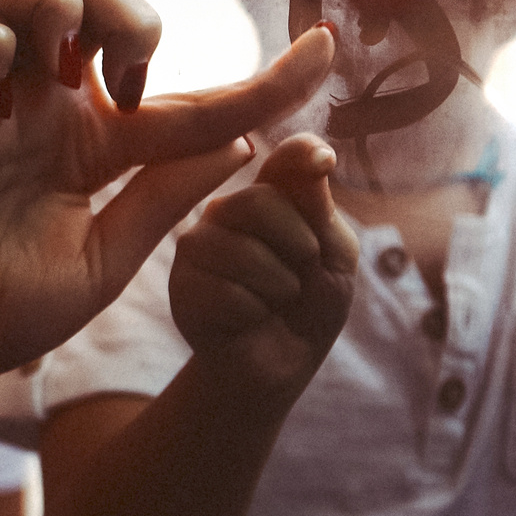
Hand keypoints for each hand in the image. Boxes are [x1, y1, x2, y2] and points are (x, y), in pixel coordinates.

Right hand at [0, 0, 336, 394]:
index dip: (266, 78)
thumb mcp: (106, 261)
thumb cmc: (0, 310)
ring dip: (53, 7)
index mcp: (95, 145)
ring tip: (58, 70)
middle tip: (127, 78)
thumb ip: (166, 195)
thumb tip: (250, 142)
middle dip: (126, 8)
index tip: (327, 52)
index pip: (194, 98)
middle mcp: (45, 108)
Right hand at [169, 132, 359, 396]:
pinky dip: (252, 313)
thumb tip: (320, 153)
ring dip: (276, 285)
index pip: (286, 159)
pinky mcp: (182, 287)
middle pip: (257, 201)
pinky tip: (248, 319)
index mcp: (267, 193)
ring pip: (238, 250)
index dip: (304, 156)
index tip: (327, 163)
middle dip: (296, 244)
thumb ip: (318, 205)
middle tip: (302, 274)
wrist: (282, 363)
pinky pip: (223, 291)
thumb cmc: (310, 304)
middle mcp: (226, 211)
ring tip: (275, 300)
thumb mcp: (333, 253)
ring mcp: (198, 247)